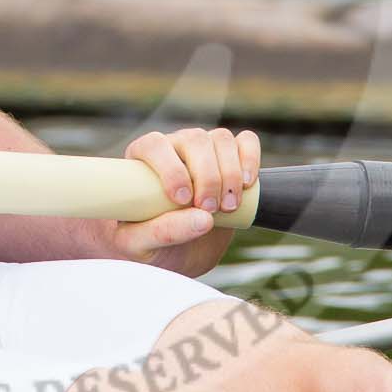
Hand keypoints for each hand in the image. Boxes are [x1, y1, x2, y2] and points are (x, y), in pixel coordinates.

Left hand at [112, 126, 260, 268]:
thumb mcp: (141, 245)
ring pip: (221, 139)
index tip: (182, 199)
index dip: (171, 168)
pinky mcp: (231, 157)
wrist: (177, 252)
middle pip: (195, 140)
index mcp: (142, 160)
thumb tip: (204, 218)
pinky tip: (247, 184)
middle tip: (208, 209)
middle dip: (207, 177)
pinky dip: (251, 158)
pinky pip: (246, 141)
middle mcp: (173, 147)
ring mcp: (203, 149)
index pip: (154, 145)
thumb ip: (163, 232)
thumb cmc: (149, 244)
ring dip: (230, 173)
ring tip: (228, 207)